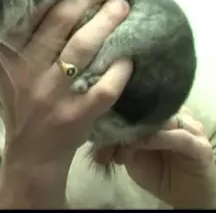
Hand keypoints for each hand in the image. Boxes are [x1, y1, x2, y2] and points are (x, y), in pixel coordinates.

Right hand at [0, 0, 131, 165]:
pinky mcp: (77, 114)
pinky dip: (120, 68)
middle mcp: (28, 73)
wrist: (31, 152)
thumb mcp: (7, 73)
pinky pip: (105, 85)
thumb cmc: (20, 104)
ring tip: (121, 7)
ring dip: (106, 23)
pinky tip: (129, 56)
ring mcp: (54, 95)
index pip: (32, 15)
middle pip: (60, 25)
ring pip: (83, 49)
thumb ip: (15, 42)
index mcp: (9, 59)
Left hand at [94, 106, 215, 208]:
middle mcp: (178, 116)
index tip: (96, 116)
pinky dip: (154, 139)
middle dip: (124, 119)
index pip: (138, 100)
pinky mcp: (199, 146)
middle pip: (148, 107)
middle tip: (103, 131)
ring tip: (118, 144)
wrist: (183, 195)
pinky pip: (177, 137)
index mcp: (161, 113)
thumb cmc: (156, 171)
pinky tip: (137, 145)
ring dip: (137, 130)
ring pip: (162, 119)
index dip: (116, 108)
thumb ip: (119, 139)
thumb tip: (99, 129)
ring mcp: (191, 129)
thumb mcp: (130, 154)